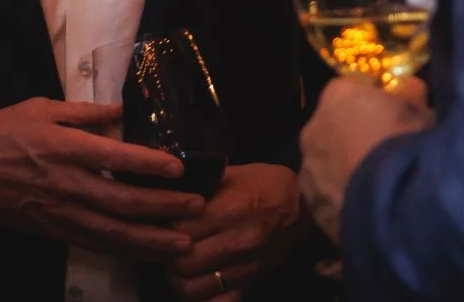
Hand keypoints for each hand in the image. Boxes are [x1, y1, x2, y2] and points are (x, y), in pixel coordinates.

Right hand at [0, 98, 203, 260]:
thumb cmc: (4, 130)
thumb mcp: (42, 108)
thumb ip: (84, 112)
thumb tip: (120, 110)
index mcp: (65, 148)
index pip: (116, 158)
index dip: (149, 165)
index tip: (179, 168)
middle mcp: (67, 184)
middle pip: (122, 201)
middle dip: (163, 207)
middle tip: (197, 207)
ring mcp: (60, 211)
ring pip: (113, 232)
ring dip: (150, 239)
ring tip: (183, 243)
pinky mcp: (54, 229)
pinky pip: (94, 244)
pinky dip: (123, 251)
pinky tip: (146, 252)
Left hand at [164, 162, 302, 300]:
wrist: (304, 205)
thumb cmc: (265, 183)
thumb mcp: (233, 174)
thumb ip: (201, 185)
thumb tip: (167, 192)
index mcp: (228, 210)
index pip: (178, 230)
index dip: (162, 227)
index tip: (159, 223)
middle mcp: (236, 241)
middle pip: (182, 262)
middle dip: (166, 255)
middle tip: (163, 247)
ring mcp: (245, 265)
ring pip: (194, 286)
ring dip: (178, 278)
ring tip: (176, 266)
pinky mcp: (252, 280)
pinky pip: (218, 299)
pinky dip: (201, 295)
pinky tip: (197, 281)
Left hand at [298, 76, 433, 243]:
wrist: (394, 202)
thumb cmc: (407, 145)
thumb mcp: (422, 111)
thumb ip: (409, 95)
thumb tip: (409, 87)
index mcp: (337, 95)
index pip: (349, 89)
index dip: (370, 101)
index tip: (389, 114)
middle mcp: (313, 128)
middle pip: (333, 127)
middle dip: (353, 135)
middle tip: (383, 152)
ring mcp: (309, 170)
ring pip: (326, 165)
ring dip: (345, 170)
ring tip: (376, 186)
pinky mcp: (313, 207)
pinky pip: (327, 198)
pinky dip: (342, 201)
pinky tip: (367, 209)